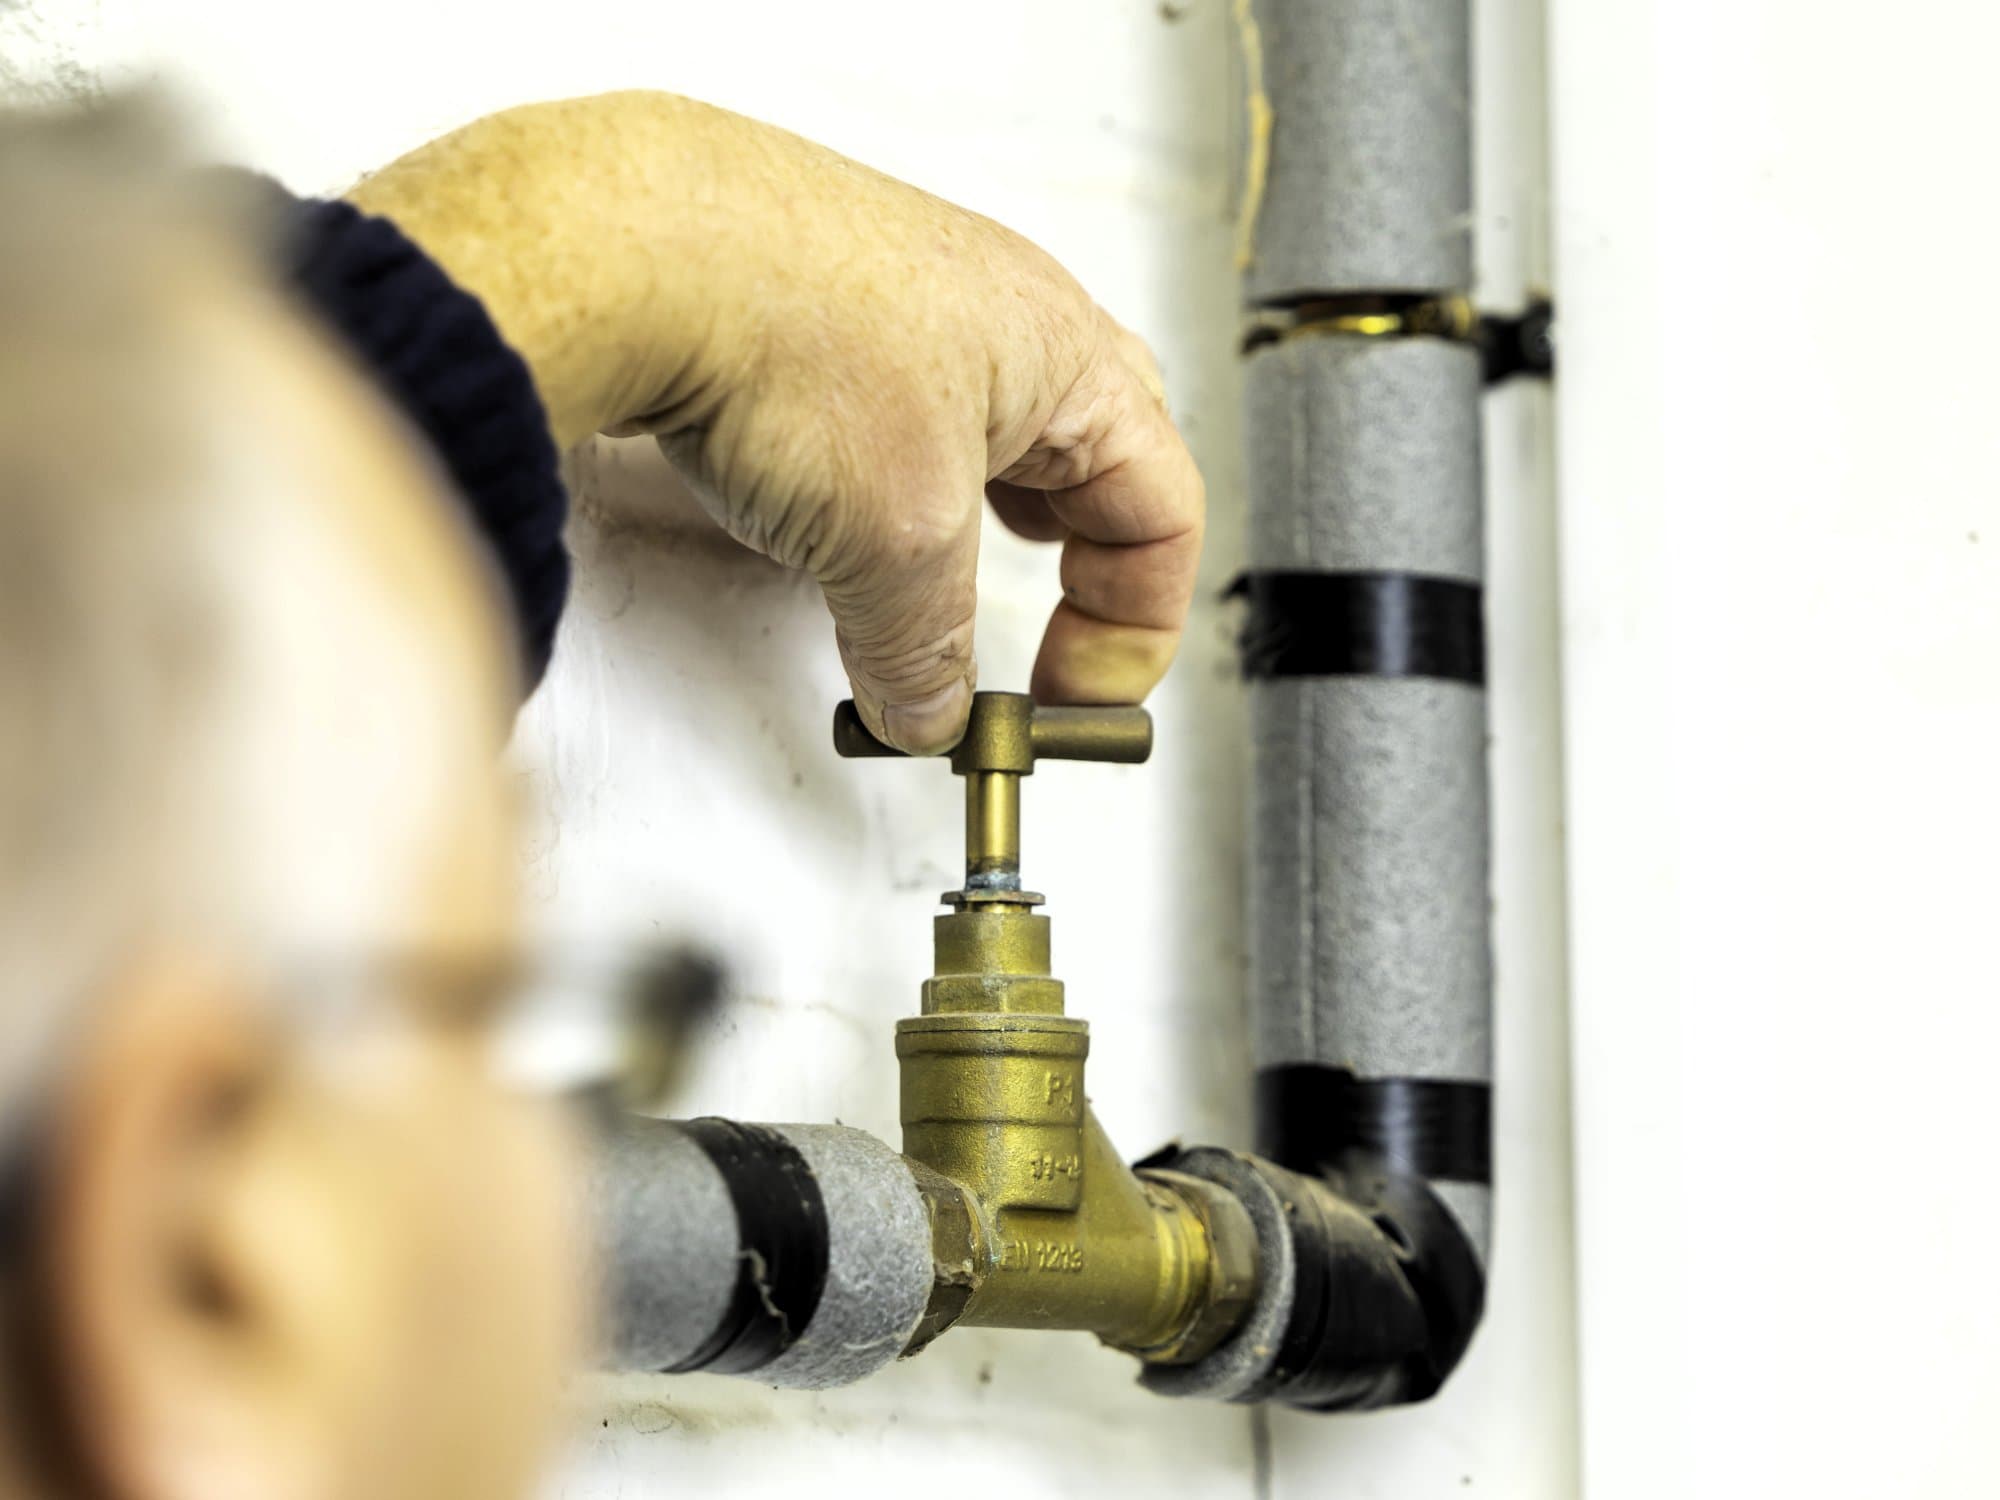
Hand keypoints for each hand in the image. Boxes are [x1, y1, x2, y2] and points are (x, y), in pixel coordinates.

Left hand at [349, 92, 1204, 751]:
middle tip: (1045, 647)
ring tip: (948, 597)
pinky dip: (898, 497)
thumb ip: (927, 646)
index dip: (1135, 627)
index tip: (1069, 701)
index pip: (1164, 510)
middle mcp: (1002, 315)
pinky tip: (848, 528)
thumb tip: (928, 706)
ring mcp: (909, 308)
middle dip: (1084, 569)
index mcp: (1068, 353)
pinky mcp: (822, 318)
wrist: (626, 245)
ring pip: (991, 444)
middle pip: (1095, 466)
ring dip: (986, 534)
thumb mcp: (893, 538)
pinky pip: (899, 426)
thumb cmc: (782, 328)